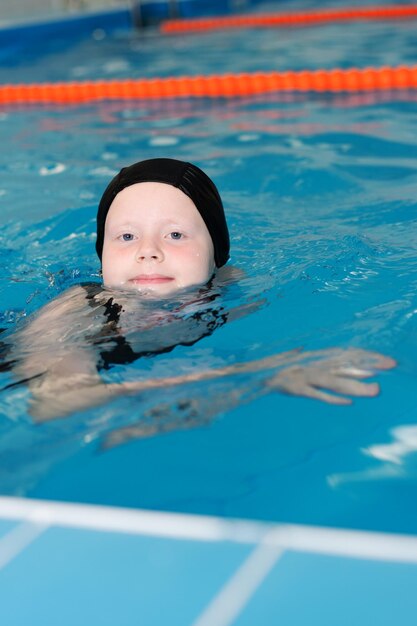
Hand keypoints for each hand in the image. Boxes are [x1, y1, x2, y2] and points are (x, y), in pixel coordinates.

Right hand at [265, 348, 395, 404]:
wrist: (247, 373)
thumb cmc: (268, 367)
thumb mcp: (286, 360)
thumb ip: (298, 355)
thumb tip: (301, 348)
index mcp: (314, 359)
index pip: (346, 356)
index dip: (367, 358)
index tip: (388, 362)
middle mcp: (313, 365)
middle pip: (345, 368)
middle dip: (368, 368)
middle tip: (390, 369)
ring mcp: (304, 377)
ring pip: (335, 382)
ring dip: (356, 386)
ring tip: (376, 391)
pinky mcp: (295, 388)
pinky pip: (316, 394)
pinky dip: (331, 399)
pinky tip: (348, 402)